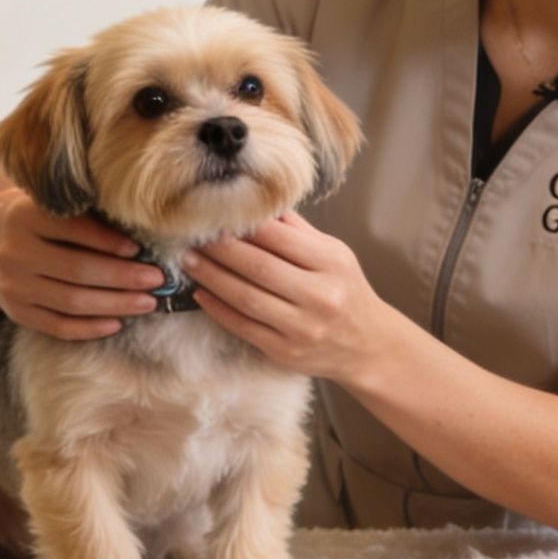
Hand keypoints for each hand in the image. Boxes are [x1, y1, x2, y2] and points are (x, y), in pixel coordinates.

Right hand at [0, 189, 168, 339]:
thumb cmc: (32, 223)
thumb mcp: (45, 205)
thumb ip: (81, 212)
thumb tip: (139, 227)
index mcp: (23, 216)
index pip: (71, 229)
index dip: (107, 240)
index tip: (140, 248)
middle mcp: (14, 252)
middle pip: (77, 269)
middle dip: (123, 277)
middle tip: (157, 279)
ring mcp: (13, 286)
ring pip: (71, 302)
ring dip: (115, 304)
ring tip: (147, 302)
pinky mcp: (17, 313)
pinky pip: (57, 326)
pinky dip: (89, 328)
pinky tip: (116, 323)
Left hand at [183, 212, 400, 383]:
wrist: (368, 345)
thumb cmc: (346, 292)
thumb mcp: (335, 254)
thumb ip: (298, 231)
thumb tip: (257, 207)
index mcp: (331, 263)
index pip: (279, 238)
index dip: (243, 226)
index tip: (217, 216)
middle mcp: (319, 295)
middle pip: (258, 267)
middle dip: (220, 249)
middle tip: (194, 236)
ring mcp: (302, 327)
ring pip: (246, 298)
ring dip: (211, 277)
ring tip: (189, 260)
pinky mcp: (285, 351)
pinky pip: (243, 327)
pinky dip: (218, 309)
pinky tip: (201, 293)